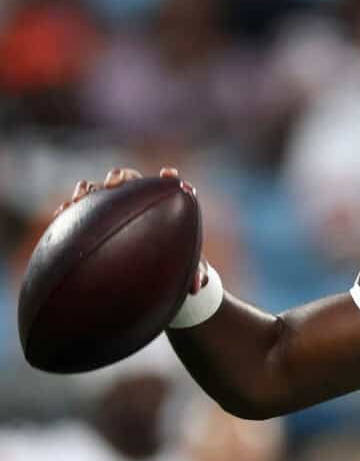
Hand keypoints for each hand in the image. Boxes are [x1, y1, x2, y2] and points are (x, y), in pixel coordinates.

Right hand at [54, 166, 207, 293]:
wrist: (152, 272)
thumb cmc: (175, 264)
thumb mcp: (187, 269)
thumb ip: (196, 273)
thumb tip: (198, 285)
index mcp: (165, 206)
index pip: (169, 187)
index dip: (169, 179)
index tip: (169, 175)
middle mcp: (139, 201)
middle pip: (130, 181)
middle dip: (121, 177)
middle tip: (114, 183)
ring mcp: (116, 208)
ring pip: (101, 190)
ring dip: (90, 188)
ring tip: (82, 195)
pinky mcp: (96, 219)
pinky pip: (81, 209)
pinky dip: (71, 207)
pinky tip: (61, 213)